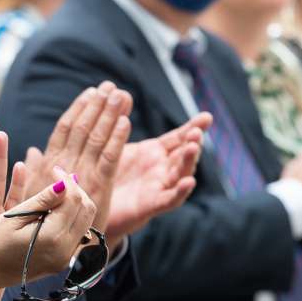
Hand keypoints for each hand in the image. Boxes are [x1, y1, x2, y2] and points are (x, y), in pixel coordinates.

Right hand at [0, 169, 97, 294]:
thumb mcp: (14, 217)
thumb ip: (42, 200)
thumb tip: (64, 183)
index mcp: (52, 237)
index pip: (74, 199)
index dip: (67, 180)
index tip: (54, 169)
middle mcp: (64, 250)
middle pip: (87, 210)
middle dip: (76, 190)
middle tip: (58, 179)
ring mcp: (65, 258)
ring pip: (86, 221)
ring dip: (77, 203)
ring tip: (57, 193)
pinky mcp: (62, 261)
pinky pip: (78, 233)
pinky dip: (73, 218)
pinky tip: (56, 211)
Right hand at [23, 82, 130, 236]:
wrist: (36, 251)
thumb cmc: (27, 228)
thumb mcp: (28, 196)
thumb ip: (35, 171)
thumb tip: (32, 152)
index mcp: (48, 166)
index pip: (65, 129)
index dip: (79, 109)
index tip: (90, 92)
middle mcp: (62, 167)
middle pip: (83, 129)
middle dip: (97, 106)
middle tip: (109, 86)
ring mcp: (80, 176)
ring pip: (96, 139)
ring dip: (109, 114)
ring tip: (119, 94)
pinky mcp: (96, 189)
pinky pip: (108, 158)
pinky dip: (117, 138)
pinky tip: (125, 121)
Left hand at [105, 113, 207, 243]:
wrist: (94, 208)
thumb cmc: (108, 174)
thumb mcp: (115, 145)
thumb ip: (120, 122)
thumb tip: (121, 92)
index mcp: (155, 153)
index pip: (178, 137)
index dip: (193, 127)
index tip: (207, 117)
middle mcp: (162, 169)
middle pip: (183, 154)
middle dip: (192, 142)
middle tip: (196, 132)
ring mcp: (158, 187)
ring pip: (180, 174)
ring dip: (188, 162)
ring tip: (192, 148)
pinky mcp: (150, 206)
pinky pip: (169, 199)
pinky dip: (180, 191)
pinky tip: (188, 182)